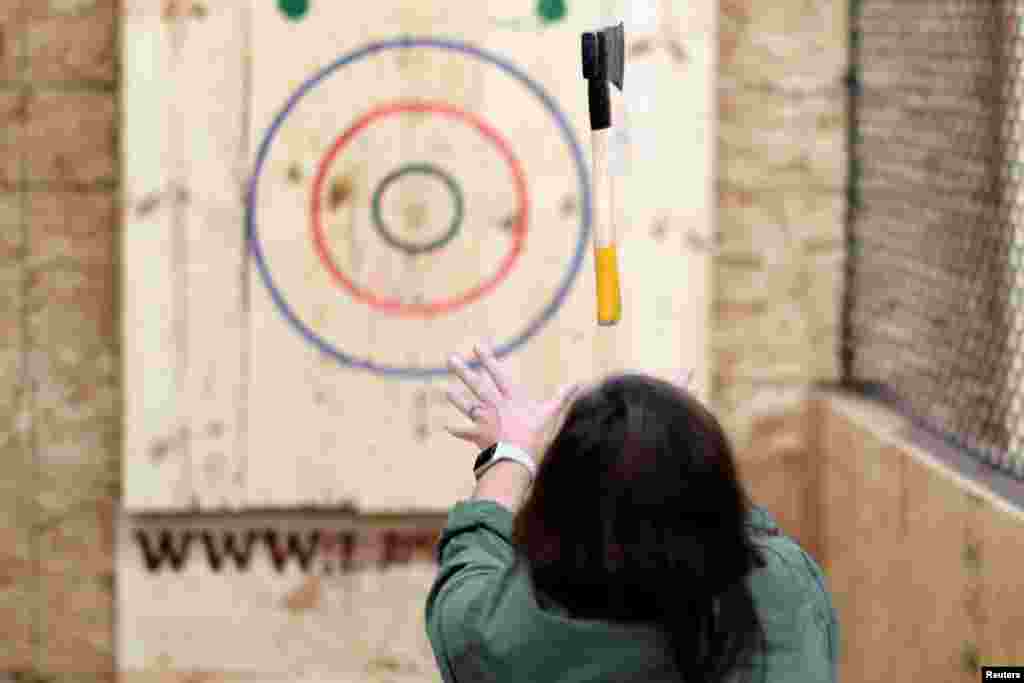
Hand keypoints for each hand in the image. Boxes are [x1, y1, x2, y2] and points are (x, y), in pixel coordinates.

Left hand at [444, 342, 579, 455]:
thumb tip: (578, 382)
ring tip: (447, 390)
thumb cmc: (536, 436)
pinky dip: (457, 430)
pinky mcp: (478, 436)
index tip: (476, 346)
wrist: (516, 458)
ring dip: (457, 398)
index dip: (487, 359)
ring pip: (467, 406)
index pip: (498, 374)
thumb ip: (562, 396)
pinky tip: (448, 427)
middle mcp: (495, 406)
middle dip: (463, 371)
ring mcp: (485, 420)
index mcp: (512, 398)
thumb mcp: (551, 414)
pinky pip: (465, 432)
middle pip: (477, 385)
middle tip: (450, 359)